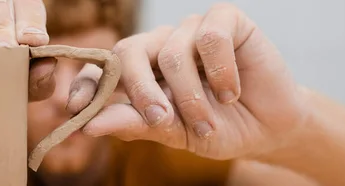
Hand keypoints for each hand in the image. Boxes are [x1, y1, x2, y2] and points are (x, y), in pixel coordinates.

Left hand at [67, 3, 311, 158]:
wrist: (269, 127)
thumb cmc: (218, 128)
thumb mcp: (175, 134)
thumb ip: (135, 125)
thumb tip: (90, 125)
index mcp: (141, 73)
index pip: (103, 69)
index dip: (87, 85)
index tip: (75, 107)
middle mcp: (160, 47)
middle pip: (129, 51)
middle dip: (141, 91)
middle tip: (160, 120)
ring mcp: (190, 31)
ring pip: (172, 52)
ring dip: (191, 95)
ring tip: (208, 121)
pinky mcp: (225, 21)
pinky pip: (209, 37)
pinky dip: (221, 71)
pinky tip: (232, 90)